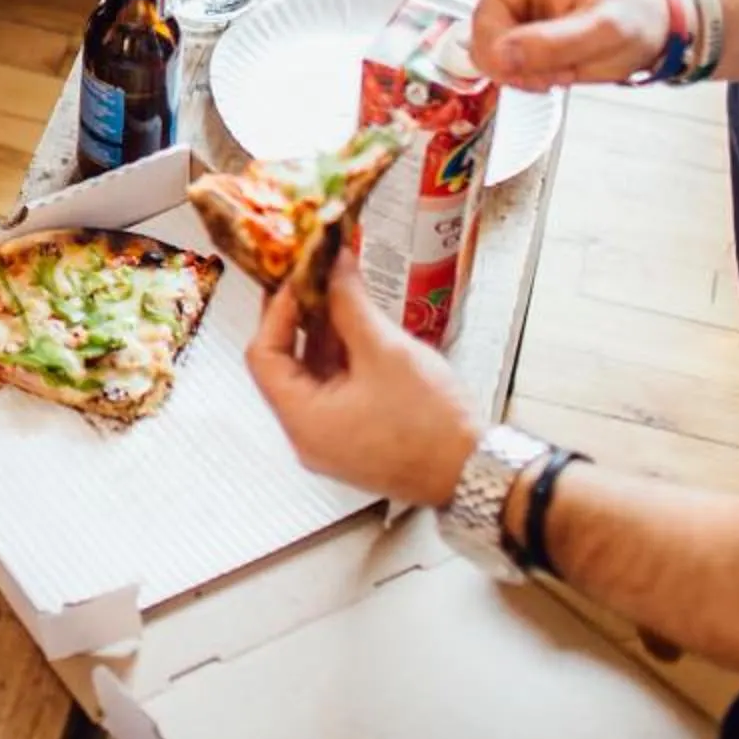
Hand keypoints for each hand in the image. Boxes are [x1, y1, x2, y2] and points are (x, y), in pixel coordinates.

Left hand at [245, 252, 477, 508]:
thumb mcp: (385, 351)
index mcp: (304, 420)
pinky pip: (332, 391)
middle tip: (313, 278)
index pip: (263, 356)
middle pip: (283, 365)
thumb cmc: (432, 424)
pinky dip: (340, 358)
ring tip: (339, 293)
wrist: (475, 471)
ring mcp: (330, 441)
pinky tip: (358, 327)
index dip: (277, 310)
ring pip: (310, 376)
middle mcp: (307, 437)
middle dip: (299, 318)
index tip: (297, 278)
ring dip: (322, 335)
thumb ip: (349, 303)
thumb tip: (331, 266)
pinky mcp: (353, 439)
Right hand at [343, 0, 671, 88]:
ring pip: (481, 40)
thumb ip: (556, 42)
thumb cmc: (630, 17)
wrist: (639, 43)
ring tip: (558, 69)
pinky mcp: (502, 36)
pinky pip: (491, 65)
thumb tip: (496, 57)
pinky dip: (519, 78)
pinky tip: (546, 76)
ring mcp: (503, 3)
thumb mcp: (609, 30)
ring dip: (515, 64)